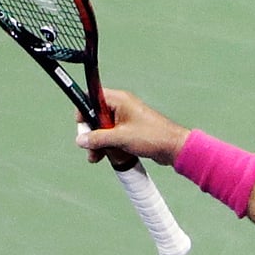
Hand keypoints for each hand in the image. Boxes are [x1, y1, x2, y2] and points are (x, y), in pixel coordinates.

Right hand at [75, 89, 190, 165]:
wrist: (173, 148)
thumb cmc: (152, 136)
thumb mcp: (120, 138)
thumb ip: (98, 138)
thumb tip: (82, 140)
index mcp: (119, 100)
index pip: (93, 97)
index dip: (84, 110)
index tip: (81, 124)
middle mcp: (122, 107)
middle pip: (96, 116)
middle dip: (91, 134)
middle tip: (90, 148)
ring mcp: (126, 119)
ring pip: (104, 129)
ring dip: (99, 143)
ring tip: (97, 157)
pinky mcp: (130, 131)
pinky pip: (113, 137)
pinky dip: (109, 146)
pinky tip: (108, 156)